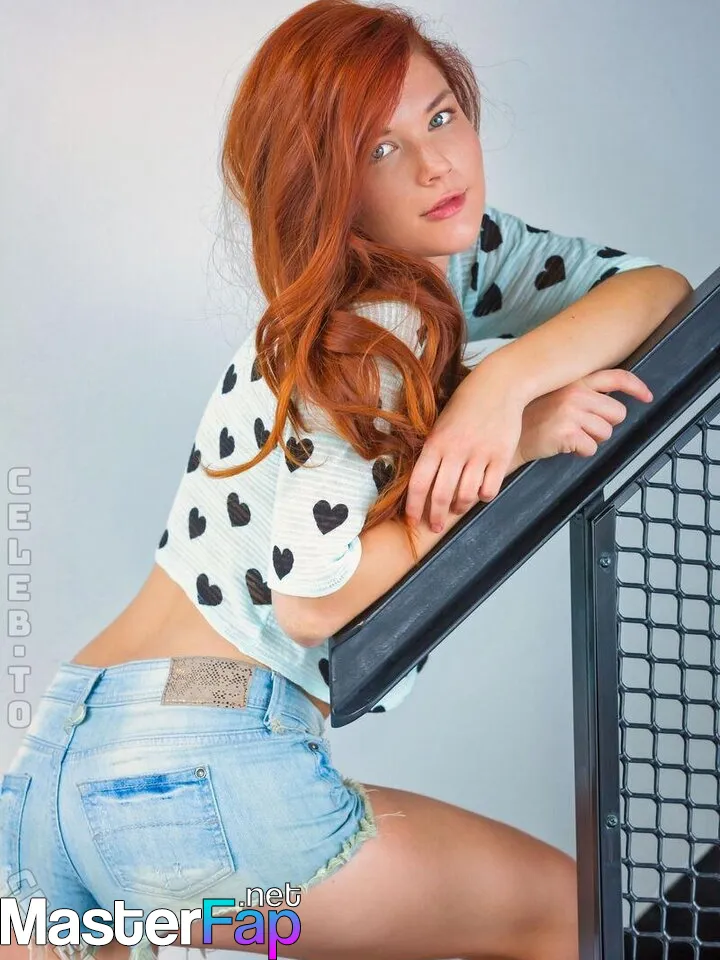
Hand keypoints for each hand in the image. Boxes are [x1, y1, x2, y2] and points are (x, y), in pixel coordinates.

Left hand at [405, 366, 526, 532]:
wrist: (499, 384)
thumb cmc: (466, 403)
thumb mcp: (440, 423)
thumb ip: (432, 450)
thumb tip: (423, 480)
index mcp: (435, 443)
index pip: (419, 483)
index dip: (413, 506)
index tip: (412, 520)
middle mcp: (456, 451)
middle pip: (441, 496)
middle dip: (435, 517)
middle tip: (435, 526)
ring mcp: (480, 455)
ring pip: (465, 496)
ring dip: (459, 508)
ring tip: (458, 508)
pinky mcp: (501, 456)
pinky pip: (489, 489)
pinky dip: (483, 497)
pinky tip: (480, 493)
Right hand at [518, 368, 652, 462]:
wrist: (509, 436)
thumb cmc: (532, 418)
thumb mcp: (557, 395)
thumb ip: (582, 392)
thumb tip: (611, 401)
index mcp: (575, 380)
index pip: (616, 377)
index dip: (636, 387)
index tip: (647, 396)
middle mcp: (575, 393)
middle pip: (617, 413)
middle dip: (605, 424)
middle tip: (583, 426)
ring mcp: (571, 412)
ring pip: (606, 433)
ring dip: (591, 439)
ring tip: (570, 435)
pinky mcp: (567, 432)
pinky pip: (591, 448)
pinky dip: (580, 452)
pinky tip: (564, 445)